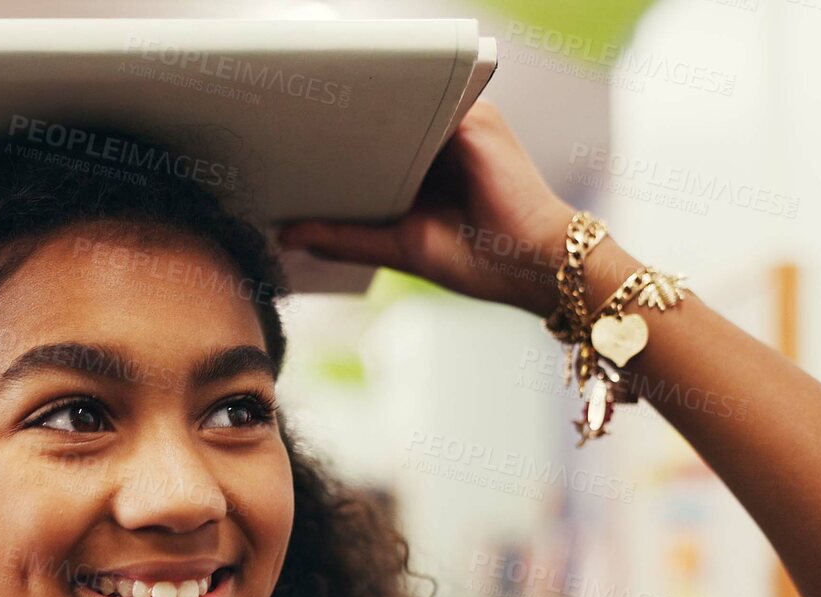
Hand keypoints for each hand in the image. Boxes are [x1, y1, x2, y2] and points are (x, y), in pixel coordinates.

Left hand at [277, 100, 574, 317]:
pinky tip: (358, 134)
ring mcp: (465, 125)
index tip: (297, 164)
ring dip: (365, 124)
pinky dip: (391, 118)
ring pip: (402, 112)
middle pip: (386, 126)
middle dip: (347, 138)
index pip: (377, 146)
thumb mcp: (398, 246)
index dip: (341, 155)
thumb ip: (345, 236)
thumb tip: (287, 235)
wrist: (533, 266)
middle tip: (294, 148)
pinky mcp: (477, 122)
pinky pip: (426, 106)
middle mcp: (449, 139)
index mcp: (433, 165)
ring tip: (318, 139)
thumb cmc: (479, 261)